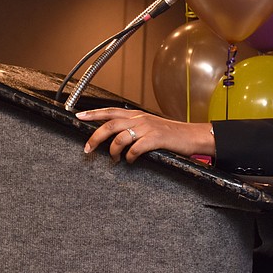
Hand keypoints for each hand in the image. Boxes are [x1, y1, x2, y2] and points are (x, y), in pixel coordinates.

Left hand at [75, 108, 214, 162]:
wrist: (193, 136)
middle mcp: (140, 119)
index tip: (79, 116)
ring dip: (112, 151)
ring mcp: (147, 128)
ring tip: (113, 159)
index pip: (111, 111)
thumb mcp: (151, 126)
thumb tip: (117, 136)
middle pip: (110, 124)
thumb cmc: (173, 134)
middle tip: (87, 149)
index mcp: (138, 115)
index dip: (94, 113)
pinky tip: (131, 161)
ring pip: (119, 137)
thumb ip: (135, 127)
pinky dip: (129, 157)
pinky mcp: (155, 139)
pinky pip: (134, 149)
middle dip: (95, 137)